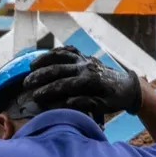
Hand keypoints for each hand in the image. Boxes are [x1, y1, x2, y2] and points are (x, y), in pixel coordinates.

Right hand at [23, 47, 142, 115]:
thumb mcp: (104, 106)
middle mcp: (86, 66)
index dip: (49, 90)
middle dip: (41, 75)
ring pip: (61, 55)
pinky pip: (68, 50)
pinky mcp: (85, 56)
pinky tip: (45, 57)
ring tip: (31, 67)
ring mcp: (85, 59)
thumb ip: (87, 104)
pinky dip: (56, 52)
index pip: (65, 85)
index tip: (35, 97)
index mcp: (91, 81)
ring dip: (45, 60)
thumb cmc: (115, 99)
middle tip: (26, 83)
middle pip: (59, 68)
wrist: (128, 86)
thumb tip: (68, 102)